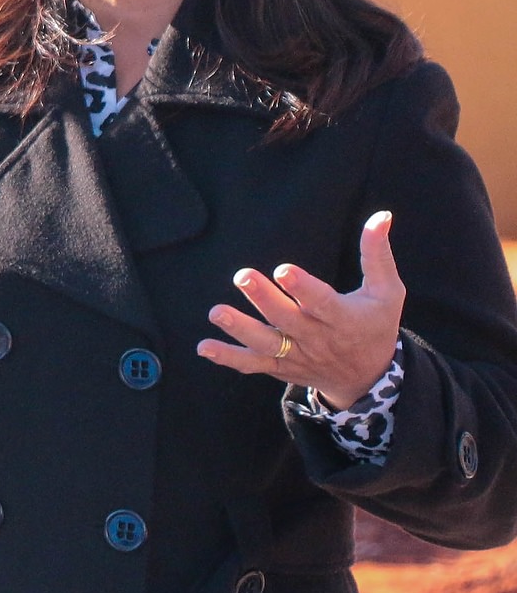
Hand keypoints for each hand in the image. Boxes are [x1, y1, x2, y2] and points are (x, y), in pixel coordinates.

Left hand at [199, 210, 405, 408]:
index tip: (283, 270)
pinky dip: (229, 358)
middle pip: (287, 320)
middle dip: (264, 299)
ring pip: (266, 344)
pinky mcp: (281, 366)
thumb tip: (381, 215)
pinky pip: (253, 364)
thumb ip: (377, 254)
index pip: (322, 303)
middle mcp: (317, 338)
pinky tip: (204, 347)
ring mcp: (297, 354)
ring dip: (239, 329)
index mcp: (344, 318)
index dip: (303, 288)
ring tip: (216, 312)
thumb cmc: (377, 325)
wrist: (367, 377)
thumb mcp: (387, 292)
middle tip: (242, 276)